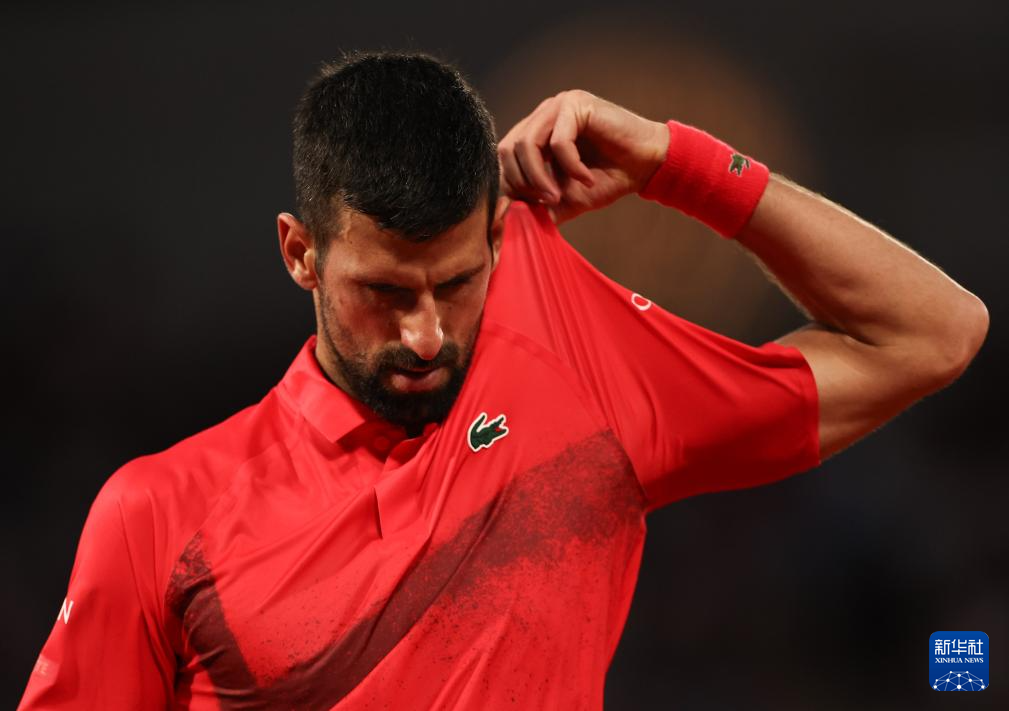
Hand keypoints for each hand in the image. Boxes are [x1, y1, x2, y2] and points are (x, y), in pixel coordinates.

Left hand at [497, 90, 668, 224]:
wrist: (646, 165)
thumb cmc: (608, 179)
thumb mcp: (566, 199)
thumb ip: (538, 205)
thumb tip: (507, 220)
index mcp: (535, 132)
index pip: (503, 156)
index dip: (508, 185)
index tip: (525, 210)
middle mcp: (543, 115)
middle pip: (508, 149)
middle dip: (523, 182)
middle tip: (547, 202)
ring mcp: (558, 106)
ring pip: (528, 143)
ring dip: (541, 177)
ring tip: (560, 194)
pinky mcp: (577, 105)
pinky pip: (558, 141)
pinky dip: (570, 167)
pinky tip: (587, 179)